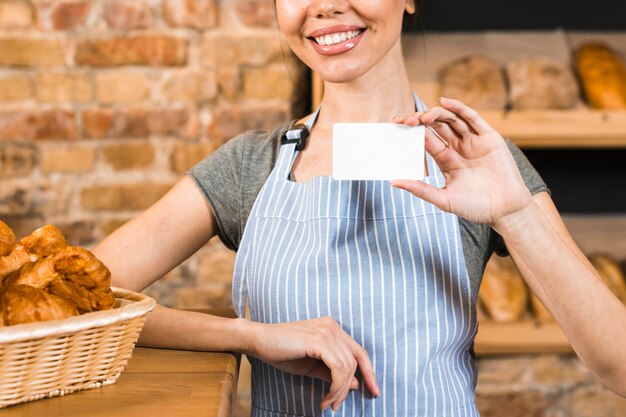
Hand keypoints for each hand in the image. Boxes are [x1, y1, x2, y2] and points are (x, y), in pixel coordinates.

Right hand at [248, 316, 378, 411]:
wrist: (258, 341)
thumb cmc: (283, 352)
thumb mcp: (312, 365)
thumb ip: (332, 372)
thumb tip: (354, 384)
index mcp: (333, 329)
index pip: (359, 352)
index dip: (369, 372)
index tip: (374, 391)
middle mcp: (332, 327)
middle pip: (354, 362)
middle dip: (348, 388)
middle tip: (335, 405)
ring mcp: (326, 331)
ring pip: (347, 368)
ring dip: (339, 391)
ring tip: (327, 404)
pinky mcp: (318, 340)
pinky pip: (337, 369)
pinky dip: (335, 387)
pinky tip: (325, 398)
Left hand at [391, 97, 532, 226]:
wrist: (505, 211)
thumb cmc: (475, 207)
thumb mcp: (443, 199)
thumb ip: (420, 189)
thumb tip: (393, 181)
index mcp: (446, 160)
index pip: (427, 140)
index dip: (413, 132)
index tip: (397, 126)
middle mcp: (459, 148)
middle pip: (437, 127)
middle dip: (421, 121)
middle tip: (406, 121)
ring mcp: (474, 141)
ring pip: (452, 120)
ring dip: (436, 114)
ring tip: (423, 116)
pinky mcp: (489, 138)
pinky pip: (473, 119)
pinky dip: (459, 108)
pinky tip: (445, 102)